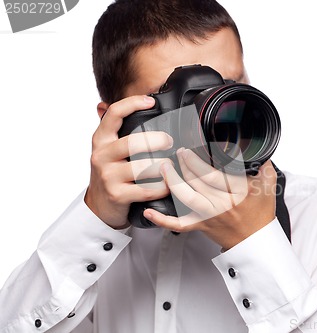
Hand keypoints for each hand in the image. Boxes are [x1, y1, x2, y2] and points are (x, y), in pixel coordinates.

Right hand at [85, 95, 172, 228]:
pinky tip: (169, 184)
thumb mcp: (107, 149)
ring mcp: (108, 176)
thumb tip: (112, 103)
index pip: (113, 114)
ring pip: (142, 167)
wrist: (99, 207)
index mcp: (101, 140)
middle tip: (170, 141)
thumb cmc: (110, 174)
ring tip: (173, 164)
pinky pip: (147, 189)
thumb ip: (113, 129)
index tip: (151, 101)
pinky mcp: (117, 195)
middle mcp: (101, 156)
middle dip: (156, 140)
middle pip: (132, 142)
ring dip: (163, 165)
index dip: (132, 103)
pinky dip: (162, 186)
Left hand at [144, 148, 276, 249]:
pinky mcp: (201, 225)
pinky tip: (149, 212)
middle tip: (178, 152)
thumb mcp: (269, 186)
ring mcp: (210, 215)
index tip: (189, 149)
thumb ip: (264, 165)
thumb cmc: (260, 213)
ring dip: (172, 181)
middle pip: (197, 181)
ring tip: (164, 167)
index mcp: (239, 192)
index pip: (214, 174)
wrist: (254, 240)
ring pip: (186, 197)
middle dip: (183, 164)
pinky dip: (162, 220)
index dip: (197, 160)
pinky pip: (179, 225)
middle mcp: (223, 203)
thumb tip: (260, 148)